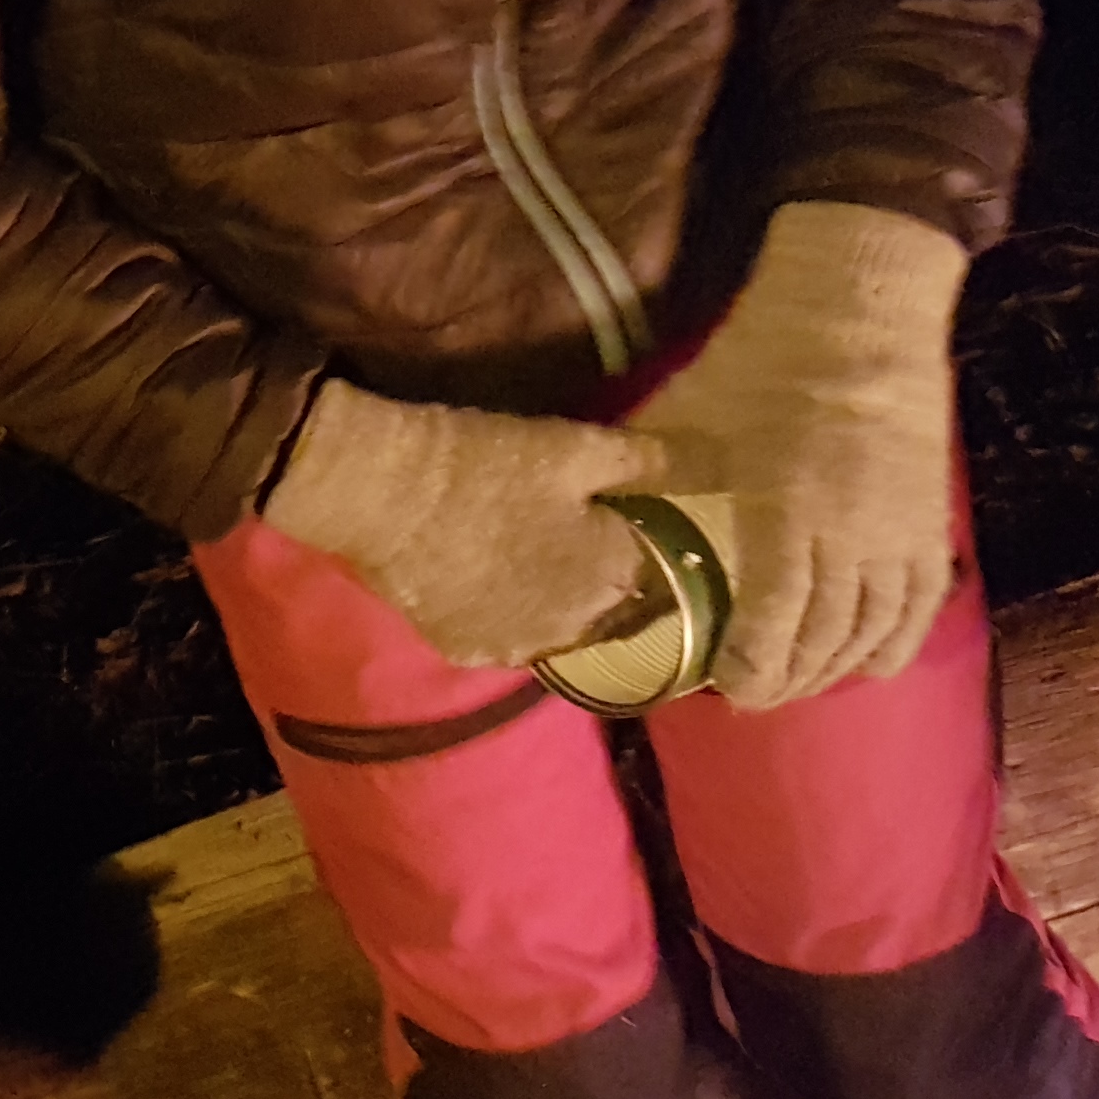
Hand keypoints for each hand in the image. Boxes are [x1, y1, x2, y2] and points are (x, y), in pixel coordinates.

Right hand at [257, 379, 669, 665]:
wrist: (385, 494)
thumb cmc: (491, 465)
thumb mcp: (580, 446)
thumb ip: (653, 462)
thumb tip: (714, 465)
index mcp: (616, 582)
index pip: (658, 574)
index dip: (639, 542)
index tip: (617, 514)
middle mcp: (576, 632)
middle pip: (606, 606)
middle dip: (597, 575)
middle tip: (566, 527)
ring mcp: (517, 649)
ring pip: (555, 625)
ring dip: (552, 598)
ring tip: (525, 553)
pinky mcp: (466, 651)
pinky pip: (504, 635)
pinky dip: (505, 613)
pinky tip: (486, 578)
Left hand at [626, 203, 966, 707]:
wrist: (856, 320)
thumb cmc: (758, 366)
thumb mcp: (686, 422)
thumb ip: (650, 479)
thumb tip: (601, 520)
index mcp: (784, 513)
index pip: (773, 622)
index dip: (751, 669)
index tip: (725, 687)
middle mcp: (848, 537)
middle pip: (823, 640)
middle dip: (786, 680)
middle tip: (750, 696)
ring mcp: (896, 535)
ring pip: (873, 633)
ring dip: (834, 670)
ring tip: (798, 683)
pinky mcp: (930, 525)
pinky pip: (920, 609)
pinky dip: (893, 645)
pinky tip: (867, 665)